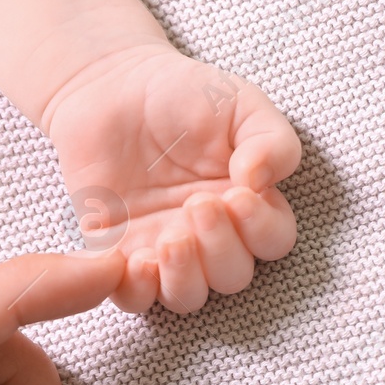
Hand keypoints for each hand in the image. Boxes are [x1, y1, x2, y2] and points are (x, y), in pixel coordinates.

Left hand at [42, 42, 302, 313]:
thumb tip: (261, 182)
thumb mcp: (241, 104)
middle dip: (220, 248)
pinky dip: (139, 290)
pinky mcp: (120, 256)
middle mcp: (211, 238)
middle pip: (233, 277)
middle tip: (198, 205)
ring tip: (171, 239)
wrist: (110, 87)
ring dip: (185, 277)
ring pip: (188, 297)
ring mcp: (164, 252)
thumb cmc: (183, 94)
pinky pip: (133, 297)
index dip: (262, 229)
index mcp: (249, 206)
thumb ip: (271, 141)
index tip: (238, 194)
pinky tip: (138, 260)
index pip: (273, 241)